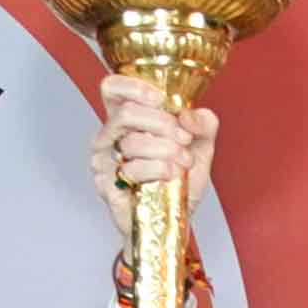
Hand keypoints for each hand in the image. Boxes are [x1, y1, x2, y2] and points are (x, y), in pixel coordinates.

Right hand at [92, 74, 216, 231]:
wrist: (172, 221)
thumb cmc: (179, 182)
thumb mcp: (201, 147)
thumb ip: (204, 124)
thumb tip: (187, 115)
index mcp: (126, 119)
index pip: (112, 88)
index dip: (133, 86)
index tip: (161, 99)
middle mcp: (109, 136)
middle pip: (125, 113)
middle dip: (161, 123)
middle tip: (184, 137)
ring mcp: (103, 161)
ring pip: (131, 142)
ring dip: (166, 150)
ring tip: (184, 162)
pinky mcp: (105, 185)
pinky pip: (132, 169)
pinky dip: (158, 170)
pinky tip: (171, 176)